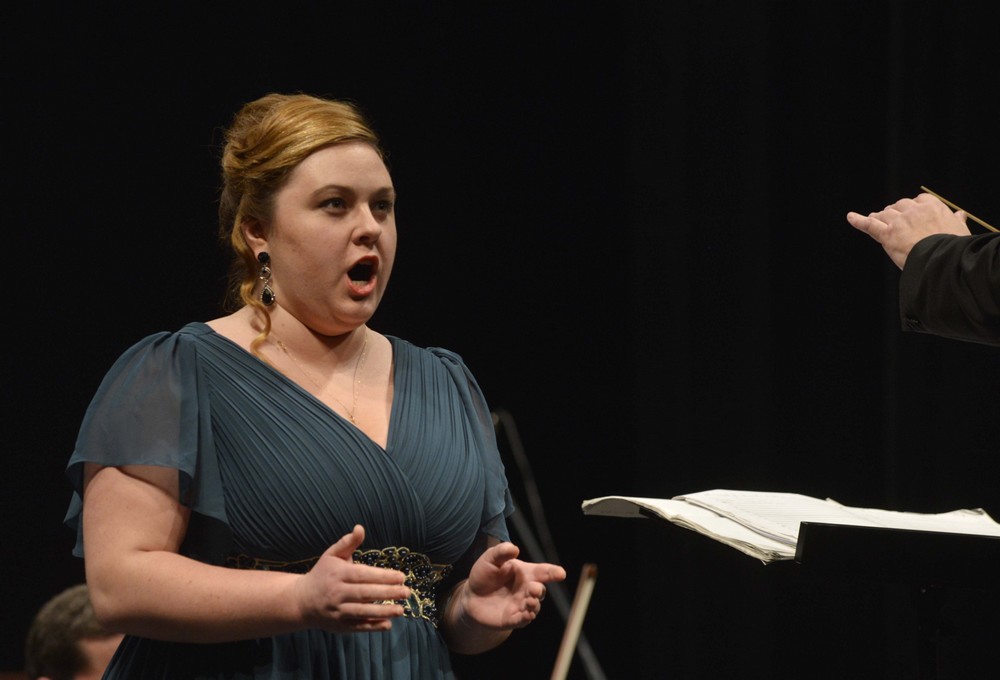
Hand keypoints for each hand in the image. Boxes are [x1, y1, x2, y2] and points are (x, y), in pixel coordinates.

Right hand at [293, 525, 410, 632]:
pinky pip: (358, 626)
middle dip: (388, 593)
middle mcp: (337, 593)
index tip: (401, 576)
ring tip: (401, 609)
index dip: (383, 576)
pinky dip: (373, 626)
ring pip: (362, 612)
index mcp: (338, 574)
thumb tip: (360, 528)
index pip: (363, 575)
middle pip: (365, 594)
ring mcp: (338, 611)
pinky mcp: (339, 626)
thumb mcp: (332, 555)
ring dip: (383, 612)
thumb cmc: (322, 574)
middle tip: (406, 592)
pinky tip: (388, 624)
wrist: (302, 601)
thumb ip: (348, 542)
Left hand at [458, 542, 565, 629]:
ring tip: (530, 601)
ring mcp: (521, 605)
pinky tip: (526, 615)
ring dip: (534, 604)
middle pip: (540, 591)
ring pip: (534, 607)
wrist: (471, 596)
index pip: (543, 572)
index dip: (553, 572)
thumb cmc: (485, 574)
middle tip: (534, 588)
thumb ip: (501, 552)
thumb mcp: (490, 559)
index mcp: (525, 573)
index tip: (561, 573)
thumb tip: (514, 548)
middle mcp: (526, 590)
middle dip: (539, 590)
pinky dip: (526, 618)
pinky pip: (523, 620)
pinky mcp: (512, 619)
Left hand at [846, 192, 969, 268]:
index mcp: (932, 206)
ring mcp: (899, 222)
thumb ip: (956, 221)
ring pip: (884, 214)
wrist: (943, 260)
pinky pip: (869, 225)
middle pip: (899, 206)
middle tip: (895, 224)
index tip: (913, 216)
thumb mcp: (960, 231)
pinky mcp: (887, 235)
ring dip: (880, 218)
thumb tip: (959, 214)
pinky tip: (850, 217)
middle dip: (896, 214)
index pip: (918, 201)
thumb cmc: (954, 248)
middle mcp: (913, 210)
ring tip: (877, 221)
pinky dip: (859, 220)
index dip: (913, 209)